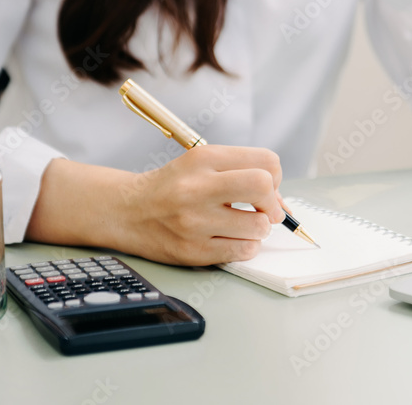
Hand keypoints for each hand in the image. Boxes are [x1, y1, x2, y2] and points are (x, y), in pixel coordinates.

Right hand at [114, 145, 286, 265]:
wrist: (127, 211)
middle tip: (263, 209)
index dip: (274, 177)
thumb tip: (284, 204)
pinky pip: (243, 251)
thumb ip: (243, 174)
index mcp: (204, 158)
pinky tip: (230, 239)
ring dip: (257, 228)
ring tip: (239, 225)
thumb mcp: (202, 165)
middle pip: (263, 187)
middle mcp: (198, 187)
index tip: (265, 188)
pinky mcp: (193, 251)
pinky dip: (245, 246)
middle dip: (272, 202)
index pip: (266, 161)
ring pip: (258, 226)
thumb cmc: (173, 187)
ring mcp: (195, 222)